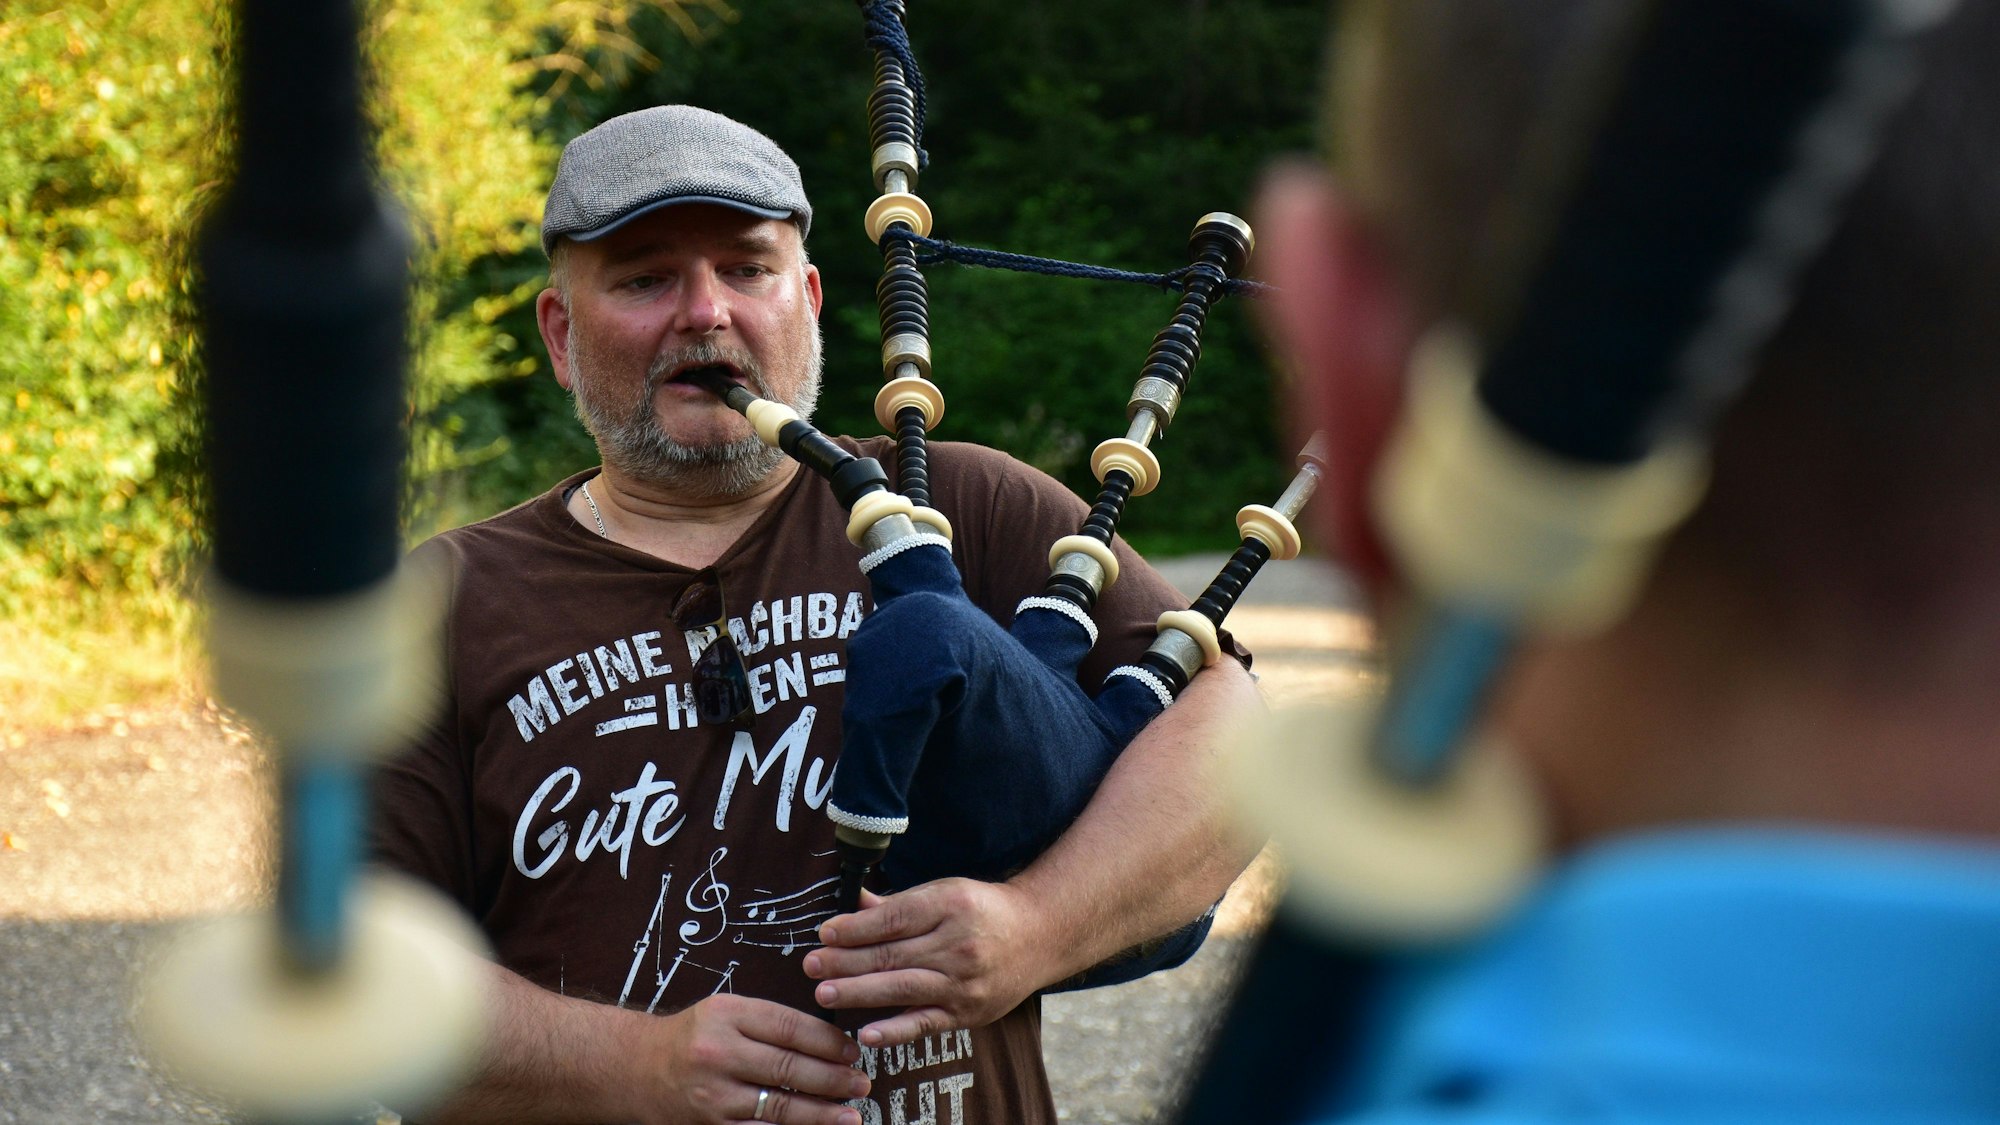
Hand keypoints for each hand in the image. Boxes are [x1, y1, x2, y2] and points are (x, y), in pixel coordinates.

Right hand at [642, 993, 868, 1124]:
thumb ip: (768, 1021)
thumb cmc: (690, 1038)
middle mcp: (718, 1051)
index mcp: (726, 1014)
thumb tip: (829, 1040)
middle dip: (833, 1078)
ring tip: (850, 1114)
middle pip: (789, 1066)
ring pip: (779, 1105)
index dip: (828, 1041)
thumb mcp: (724, 1011)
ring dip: (821, 1112)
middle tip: (860, 1083)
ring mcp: (712, 1093)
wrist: (635, 1069)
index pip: (789, 1026)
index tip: (852, 1051)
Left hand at [803, 879, 1047, 1047]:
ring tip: (823, 993)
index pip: (893, 918)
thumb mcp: (944, 892)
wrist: (1040, 935)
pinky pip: (925, 1023)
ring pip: (901, 988)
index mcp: (949, 905)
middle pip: (891, 954)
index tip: (824, 933)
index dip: (855, 928)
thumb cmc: (984, 910)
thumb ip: (899, 904)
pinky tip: (866, 1034)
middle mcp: (957, 944)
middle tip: (810, 965)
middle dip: (845, 961)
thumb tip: (854, 905)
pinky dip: (895, 1030)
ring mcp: (963, 982)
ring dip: (858, 992)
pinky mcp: (968, 1012)